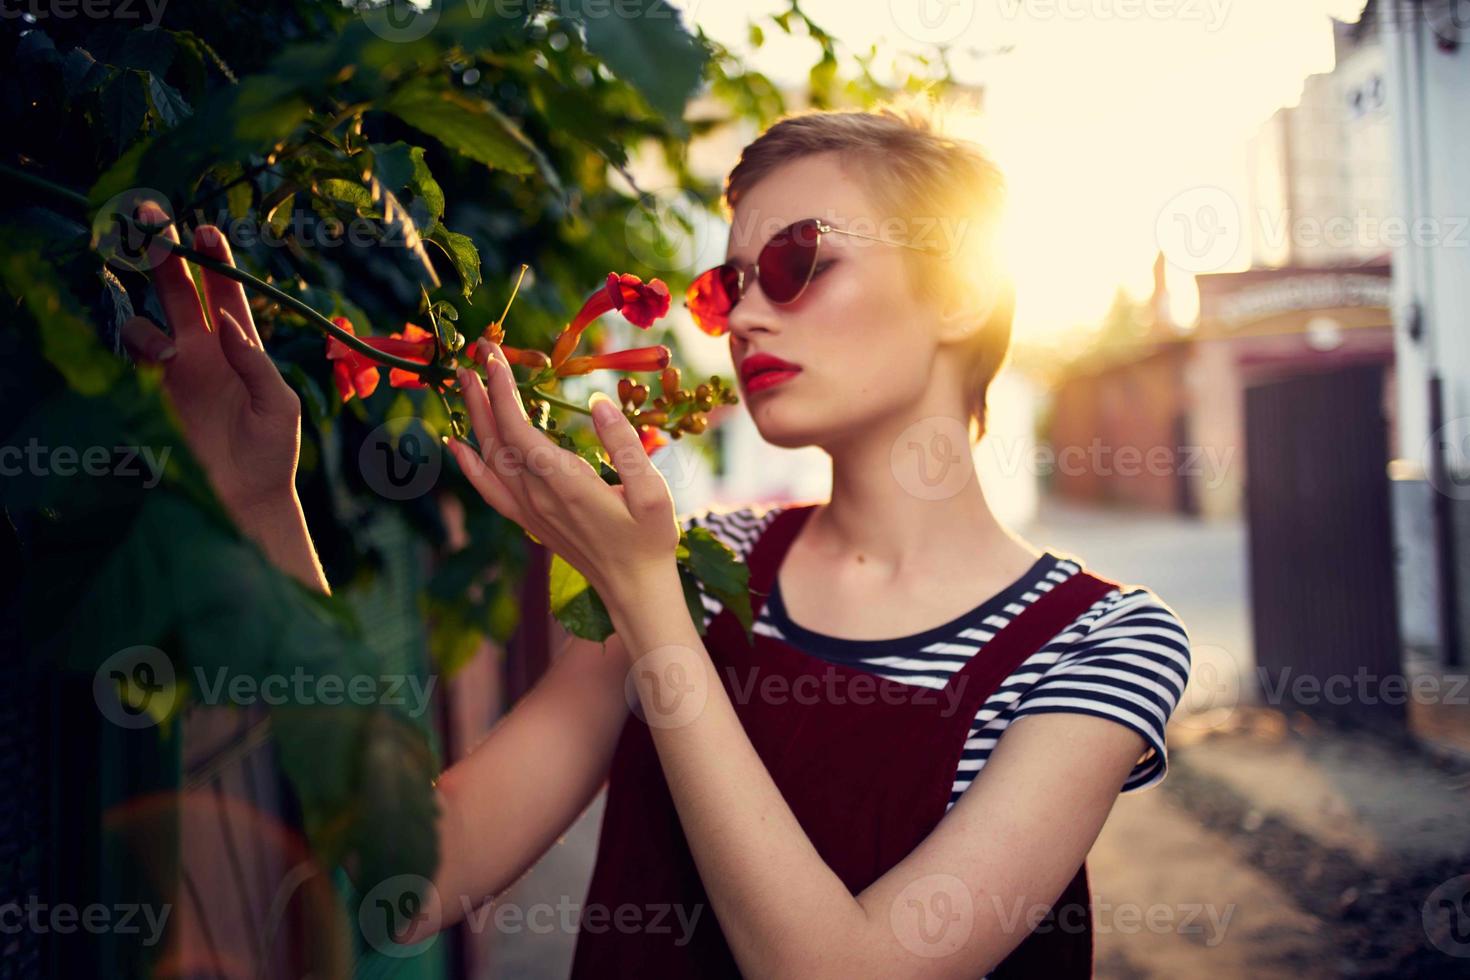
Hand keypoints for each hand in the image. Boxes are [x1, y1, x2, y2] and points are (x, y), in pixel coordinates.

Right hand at [119, 202, 301, 524]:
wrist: (245, 501)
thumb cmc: (272, 453)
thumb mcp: (280, 404)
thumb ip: (256, 363)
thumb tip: (228, 326)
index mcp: (239, 348)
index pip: (224, 294)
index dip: (214, 261)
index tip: (206, 231)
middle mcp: (202, 353)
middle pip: (178, 293)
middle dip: (163, 255)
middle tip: (151, 219)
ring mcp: (173, 373)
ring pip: (147, 324)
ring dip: (153, 323)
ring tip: (173, 349)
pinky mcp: (150, 396)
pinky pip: (131, 360)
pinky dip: (141, 350)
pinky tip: (161, 360)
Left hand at [446, 339, 679, 609]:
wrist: (634, 589)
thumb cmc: (649, 539)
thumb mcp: (653, 492)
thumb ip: (625, 446)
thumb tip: (599, 403)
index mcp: (566, 485)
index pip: (519, 430)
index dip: (503, 392)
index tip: (496, 358)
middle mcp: (538, 497)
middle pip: (496, 437)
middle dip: (484, 391)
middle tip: (478, 351)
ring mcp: (529, 511)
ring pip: (490, 457)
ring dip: (475, 416)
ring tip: (465, 380)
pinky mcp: (529, 521)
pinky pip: (489, 489)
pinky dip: (469, 465)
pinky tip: (457, 445)